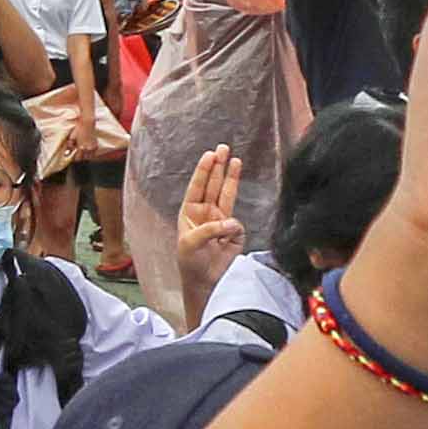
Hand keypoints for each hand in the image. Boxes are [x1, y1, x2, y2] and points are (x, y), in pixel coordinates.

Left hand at [175, 147, 246, 302]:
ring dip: (232, 178)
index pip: (198, 186)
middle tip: (223, 148)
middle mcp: (206, 212)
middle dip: (219, 166)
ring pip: (228, 195)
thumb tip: (232, 223)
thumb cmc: (190, 261)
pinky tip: (226, 239)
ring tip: (236, 160)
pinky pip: (237, 226)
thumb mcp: (191, 243)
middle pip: (214, 184)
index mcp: (190, 212)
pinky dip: (233, 230)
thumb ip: (210, 230)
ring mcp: (221, 221)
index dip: (204, 170)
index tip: (210, 155)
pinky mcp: (235, 234)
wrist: (205, 281)